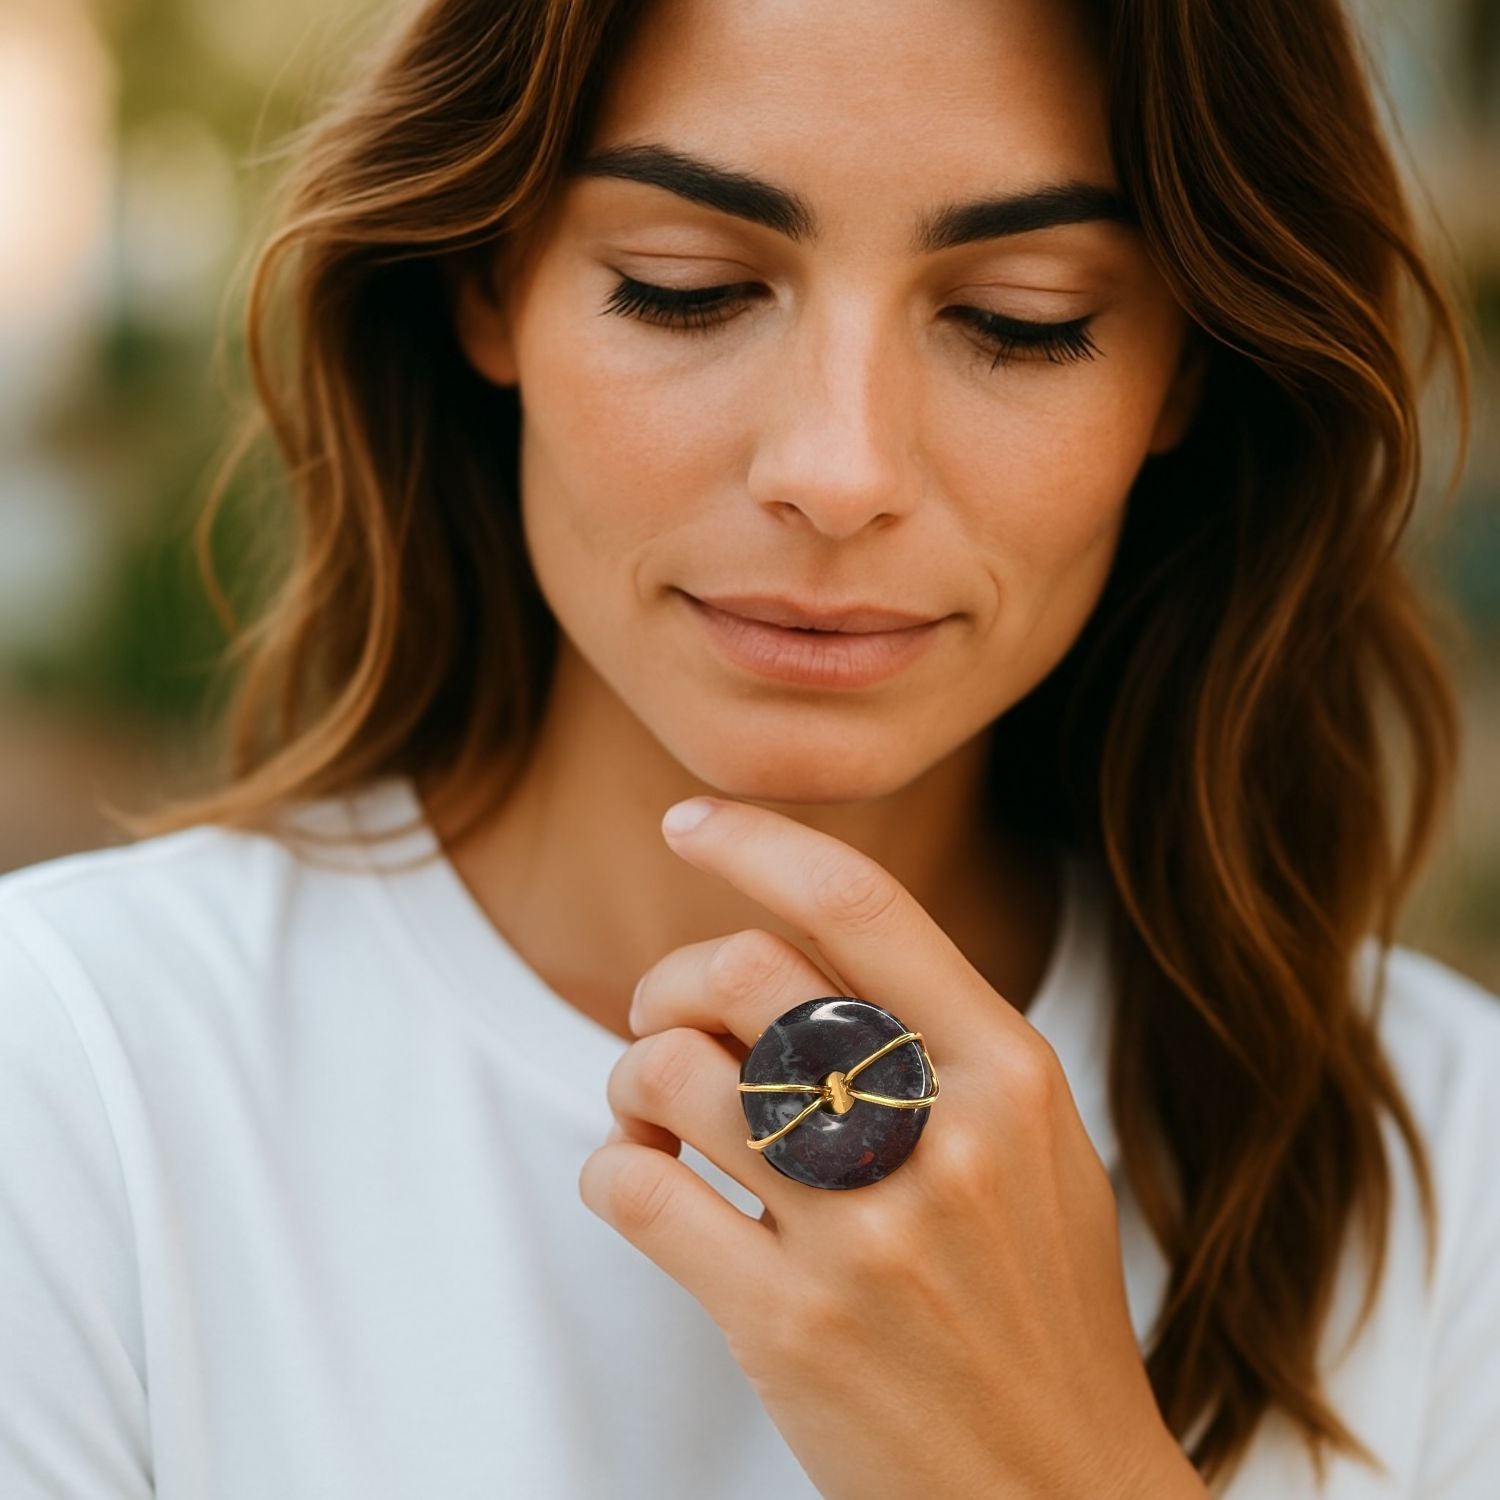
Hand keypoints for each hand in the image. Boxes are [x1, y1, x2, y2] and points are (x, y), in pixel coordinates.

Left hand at [579, 796, 1204, 1499]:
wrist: (1056, 1497)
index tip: (688, 819)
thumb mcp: (1036, 1147)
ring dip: (631, 1076)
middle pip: (744, 971)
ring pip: (675, 1072)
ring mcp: (866, 1237)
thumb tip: (792, 936)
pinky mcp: (789, 1326)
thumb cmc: (1034, 1305)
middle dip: (670, 980)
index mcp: (1012, 1073)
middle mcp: (945, 1139)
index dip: (758, 840)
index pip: (863, 903)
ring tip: (652, 1114)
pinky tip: (644, 1187)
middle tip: (667, 1024)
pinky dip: (609, 1168)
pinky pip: (635, 1191)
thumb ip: (941, 1040)